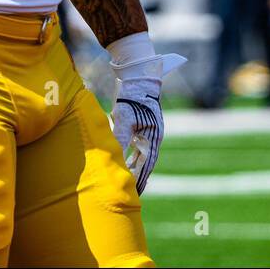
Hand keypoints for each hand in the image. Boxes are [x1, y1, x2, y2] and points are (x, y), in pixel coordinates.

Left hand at [107, 33, 185, 194]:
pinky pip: (137, 143)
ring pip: (141, 153)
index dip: (140, 179)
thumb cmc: (132, 96)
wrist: (139, 75)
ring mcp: (150, 130)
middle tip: (131, 191)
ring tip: (127, 179)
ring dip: (134, 165)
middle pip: (146, 161)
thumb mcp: (124, 118)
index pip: (147, 165)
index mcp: (153, 137)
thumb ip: (120, 138)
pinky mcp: (143, 124)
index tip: (136, 193)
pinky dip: (131, 152)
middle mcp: (154, 136)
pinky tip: (123, 158)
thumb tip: (115, 156)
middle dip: (138, 176)